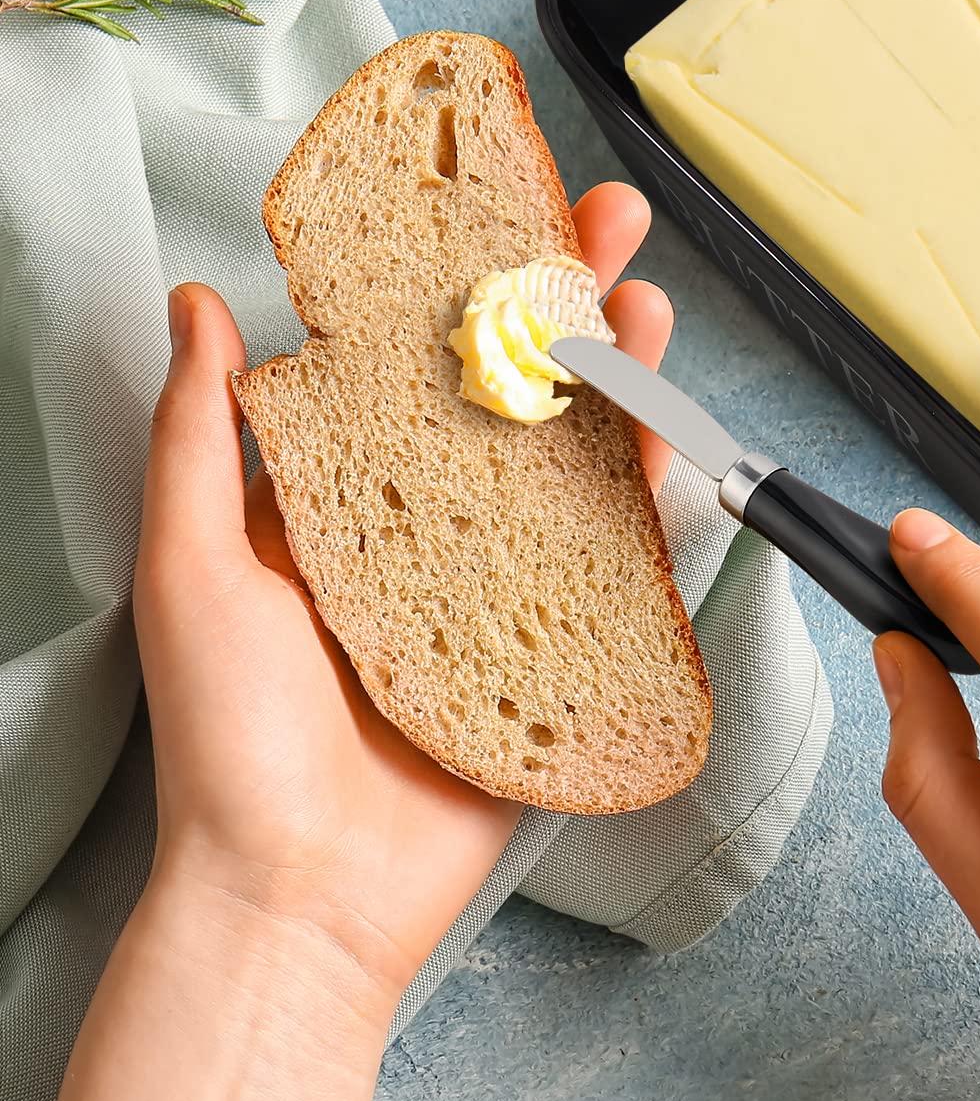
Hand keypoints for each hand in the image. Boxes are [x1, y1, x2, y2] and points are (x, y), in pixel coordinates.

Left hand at [133, 182, 674, 1009]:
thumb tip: (199, 307)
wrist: (301, 895)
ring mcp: (500, 582)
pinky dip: (644, 487)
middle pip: (507, 388)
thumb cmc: (228, 741)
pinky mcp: (557, 642)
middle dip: (560, 300)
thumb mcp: (192, 568)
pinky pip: (611, 553)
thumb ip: (202, 438)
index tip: (490, 205)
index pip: (408, 357)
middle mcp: (426, 527)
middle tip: (607, 224)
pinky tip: (665, 426)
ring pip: (572, 456)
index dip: (455, 276)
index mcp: (339, 496)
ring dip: (613, 375)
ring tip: (645, 304)